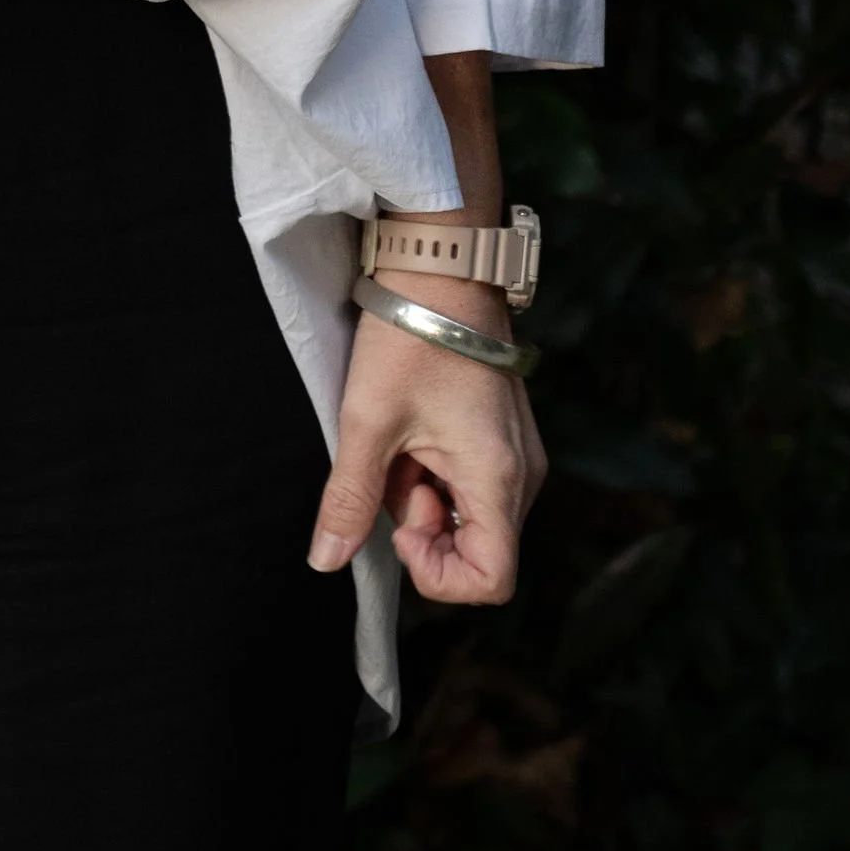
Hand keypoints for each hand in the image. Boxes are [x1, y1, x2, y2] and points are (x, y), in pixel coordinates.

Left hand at [307, 304, 546, 603]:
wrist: (441, 268)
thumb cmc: (408, 337)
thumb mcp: (367, 420)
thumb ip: (349, 498)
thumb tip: (326, 560)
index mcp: (498, 477)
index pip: (492, 581)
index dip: (438, 574)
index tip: (401, 523)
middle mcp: (523, 475)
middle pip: (477, 549)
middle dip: (422, 526)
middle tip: (392, 468)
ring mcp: (518, 456)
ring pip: (469, 516)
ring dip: (424, 495)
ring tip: (399, 440)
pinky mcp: (505, 438)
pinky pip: (471, 484)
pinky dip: (435, 472)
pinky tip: (413, 430)